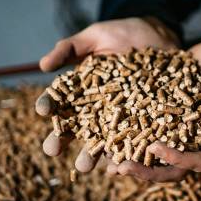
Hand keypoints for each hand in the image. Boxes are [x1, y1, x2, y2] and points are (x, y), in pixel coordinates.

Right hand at [35, 17, 179, 171]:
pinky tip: (121, 162)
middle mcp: (95, 109)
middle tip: (52, 150)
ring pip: (102, 140)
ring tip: (84, 166)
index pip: (58, 101)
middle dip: (62, 140)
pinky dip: (127, 152)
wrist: (158, 37)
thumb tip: (42, 65)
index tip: (42, 110)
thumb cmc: (121, 34)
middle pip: (75, 127)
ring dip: (91, 155)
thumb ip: (69, 48)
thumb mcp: (94, 37)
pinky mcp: (142, 122)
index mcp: (79, 91)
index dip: (49, 106)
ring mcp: (119, 118)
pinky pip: (134, 140)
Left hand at [106, 37, 200, 181]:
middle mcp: (193, 140)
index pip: (199, 161)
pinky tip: (105, 135)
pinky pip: (143, 133)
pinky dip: (127, 138)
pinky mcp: (161, 117)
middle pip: (171, 168)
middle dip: (146, 171)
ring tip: (106, 163)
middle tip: (120, 167)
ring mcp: (176, 131)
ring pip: (153, 156)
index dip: (177, 160)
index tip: (155, 148)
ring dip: (132, 161)